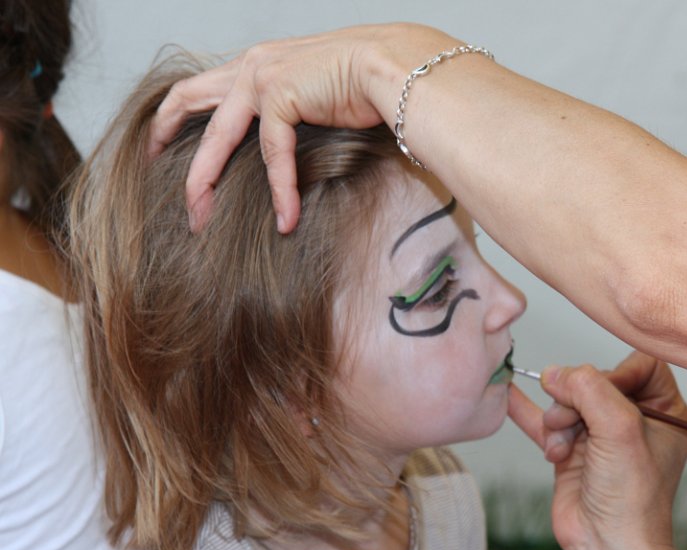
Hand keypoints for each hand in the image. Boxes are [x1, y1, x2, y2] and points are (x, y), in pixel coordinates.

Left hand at [146, 23, 457, 231]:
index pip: (200, 88)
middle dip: (167, 143)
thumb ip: (290, 116)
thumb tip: (280, 154)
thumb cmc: (367, 85)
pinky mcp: (281, 93)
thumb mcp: (315, 99)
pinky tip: (287, 217)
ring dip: (206, 181)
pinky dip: (280, 189)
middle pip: (189, 103)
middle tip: (161, 179)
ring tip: (202, 218)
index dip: (175, 117)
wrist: (395, 67)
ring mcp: (262, 76)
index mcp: (256, 63)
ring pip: (218, 137)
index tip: (160, 147)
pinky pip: (272, 153)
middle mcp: (251, 65)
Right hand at [508, 352, 686, 549]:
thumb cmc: (632, 498)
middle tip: (568, 421)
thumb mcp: (620, 429)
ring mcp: (601, 436)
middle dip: (577, 400)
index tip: (601, 394)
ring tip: (559, 446)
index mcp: (666, 411)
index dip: (615, 373)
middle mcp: (636, 420)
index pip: (640, 365)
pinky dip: (529, 411)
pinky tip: (510, 395)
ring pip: (569, 401)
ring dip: (558, 420)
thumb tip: (556, 374)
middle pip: (597, 381)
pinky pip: (547, 421)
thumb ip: (590, 389)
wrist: (609, 548)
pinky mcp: (573, 452)